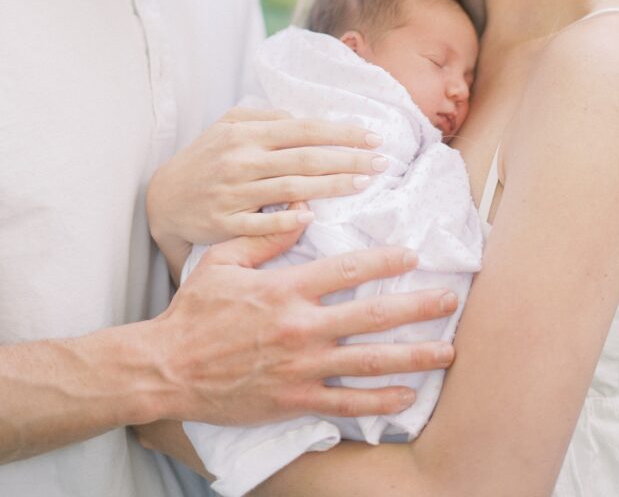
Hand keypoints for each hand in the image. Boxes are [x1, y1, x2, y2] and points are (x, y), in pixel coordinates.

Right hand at [146, 107, 387, 272]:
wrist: (163, 198)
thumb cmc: (206, 158)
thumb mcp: (229, 126)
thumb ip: (267, 118)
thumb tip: (307, 119)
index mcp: (247, 132)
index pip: (305, 129)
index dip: (342, 132)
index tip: (374, 136)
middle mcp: (242, 159)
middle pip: (305, 157)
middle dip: (348, 159)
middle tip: (382, 162)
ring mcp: (233, 192)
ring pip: (291, 187)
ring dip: (331, 186)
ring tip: (363, 184)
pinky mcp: (224, 222)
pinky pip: (261, 223)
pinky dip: (287, 219)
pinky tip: (312, 217)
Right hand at [146, 227, 456, 425]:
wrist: (168, 368)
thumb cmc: (194, 312)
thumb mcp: (221, 262)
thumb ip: (263, 238)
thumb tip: (300, 215)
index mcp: (285, 290)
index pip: (347, 270)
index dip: (384, 261)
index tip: (412, 255)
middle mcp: (301, 327)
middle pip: (372, 315)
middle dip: (417, 307)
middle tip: (449, 300)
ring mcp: (301, 367)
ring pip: (369, 362)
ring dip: (413, 355)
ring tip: (447, 351)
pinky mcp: (295, 399)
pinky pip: (346, 402)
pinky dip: (380, 401)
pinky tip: (407, 396)